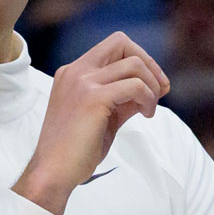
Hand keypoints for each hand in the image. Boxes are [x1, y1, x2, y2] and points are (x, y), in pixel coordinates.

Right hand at [16, 32, 168, 214]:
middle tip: (160, 90)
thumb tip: (152, 88)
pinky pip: (135, 86)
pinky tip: (146, 115)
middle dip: (149, 63)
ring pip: (134, 64)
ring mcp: (82, 83)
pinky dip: (148, 99)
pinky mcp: (92, 99)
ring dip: (152, 85)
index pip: (113, 45)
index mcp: (73, 73)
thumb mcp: (102, 116)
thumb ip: (122, 98)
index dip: (138, 58)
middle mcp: (75, 71)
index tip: (152, 84)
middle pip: (122, 42)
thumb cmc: (76, 150)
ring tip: (150, 109)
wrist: (53, 172)